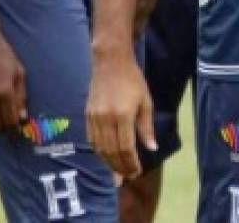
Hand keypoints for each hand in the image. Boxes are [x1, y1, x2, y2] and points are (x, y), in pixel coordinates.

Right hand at [86, 57, 156, 178]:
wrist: (110, 62)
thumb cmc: (133, 80)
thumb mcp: (145, 101)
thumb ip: (146, 127)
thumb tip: (152, 148)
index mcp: (123, 115)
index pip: (126, 148)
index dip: (131, 163)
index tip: (137, 172)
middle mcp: (106, 118)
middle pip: (112, 152)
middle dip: (120, 167)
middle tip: (128, 176)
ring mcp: (94, 117)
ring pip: (100, 149)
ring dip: (109, 163)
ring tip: (118, 171)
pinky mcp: (87, 114)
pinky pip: (91, 140)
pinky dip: (99, 152)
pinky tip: (106, 157)